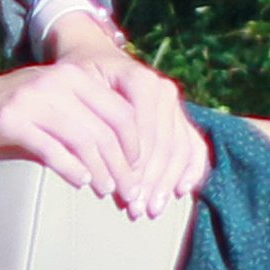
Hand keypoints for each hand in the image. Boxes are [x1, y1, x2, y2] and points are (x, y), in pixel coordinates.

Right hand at [0, 59, 168, 216]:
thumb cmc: (11, 112)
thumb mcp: (52, 103)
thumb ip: (86, 117)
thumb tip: (128, 154)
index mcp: (74, 76)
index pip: (122, 112)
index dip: (138, 146)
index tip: (142, 173)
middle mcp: (57, 82)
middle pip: (107, 129)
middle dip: (124, 166)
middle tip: (131, 194)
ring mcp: (33, 99)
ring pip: (84, 140)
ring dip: (101, 171)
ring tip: (109, 192)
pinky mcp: (11, 120)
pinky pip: (51, 148)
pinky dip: (71, 169)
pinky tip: (80, 183)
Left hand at [87, 53, 212, 204]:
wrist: (97, 59)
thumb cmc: (81, 79)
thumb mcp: (76, 89)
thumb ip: (87, 117)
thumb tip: (96, 160)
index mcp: (139, 80)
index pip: (142, 131)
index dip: (133, 165)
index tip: (122, 192)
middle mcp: (163, 90)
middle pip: (162, 144)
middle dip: (150, 180)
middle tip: (136, 210)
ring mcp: (174, 104)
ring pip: (179, 149)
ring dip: (167, 182)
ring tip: (152, 209)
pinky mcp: (179, 116)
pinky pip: (193, 145)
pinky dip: (191, 170)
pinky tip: (181, 191)